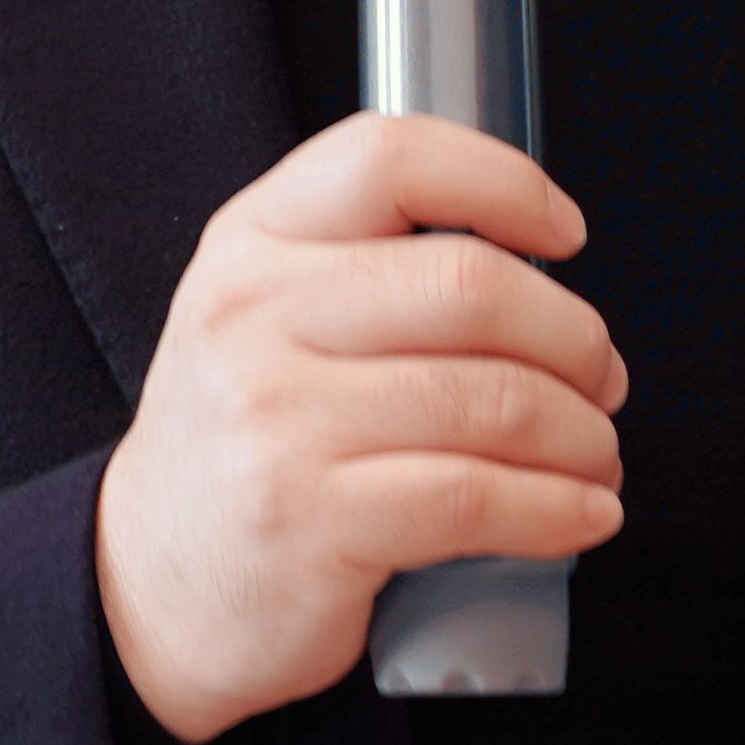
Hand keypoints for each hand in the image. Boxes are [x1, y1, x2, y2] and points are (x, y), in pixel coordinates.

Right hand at [95, 111, 629, 744]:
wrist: (145, 584)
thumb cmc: (240, 445)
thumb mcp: (261, 317)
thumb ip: (367, 267)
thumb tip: (540, 273)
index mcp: (252, 244)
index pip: (389, 159)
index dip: (503, 182)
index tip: (565, 233)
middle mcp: (255, 318)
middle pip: (470, 286)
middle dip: (573, 337)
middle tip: (599, 377)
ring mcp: (279, 422)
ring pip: (493, 400)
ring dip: (582, 434)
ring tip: (594, 454)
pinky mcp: (312, 522)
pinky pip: (479, 499)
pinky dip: (558, 508)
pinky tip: (579, 513)